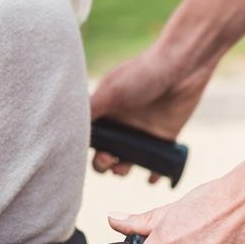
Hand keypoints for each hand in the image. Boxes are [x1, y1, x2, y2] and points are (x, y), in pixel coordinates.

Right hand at [90, 46, 217, 182]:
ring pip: (127, 162)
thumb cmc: (142, 74)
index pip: (89, 138)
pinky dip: (153, 174)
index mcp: (105, 112)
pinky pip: (155, 164)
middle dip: (103, 163)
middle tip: (110, 160)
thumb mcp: (111, 92)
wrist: (182, 66)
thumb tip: (63, 128)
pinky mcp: (163, 139)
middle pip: (105, 154)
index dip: (85, 151)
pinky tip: (152, 177)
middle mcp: (121, 125)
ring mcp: (141, 133)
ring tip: (123, 168)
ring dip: (122, 170)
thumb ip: (88, 112)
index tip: (93, 152)